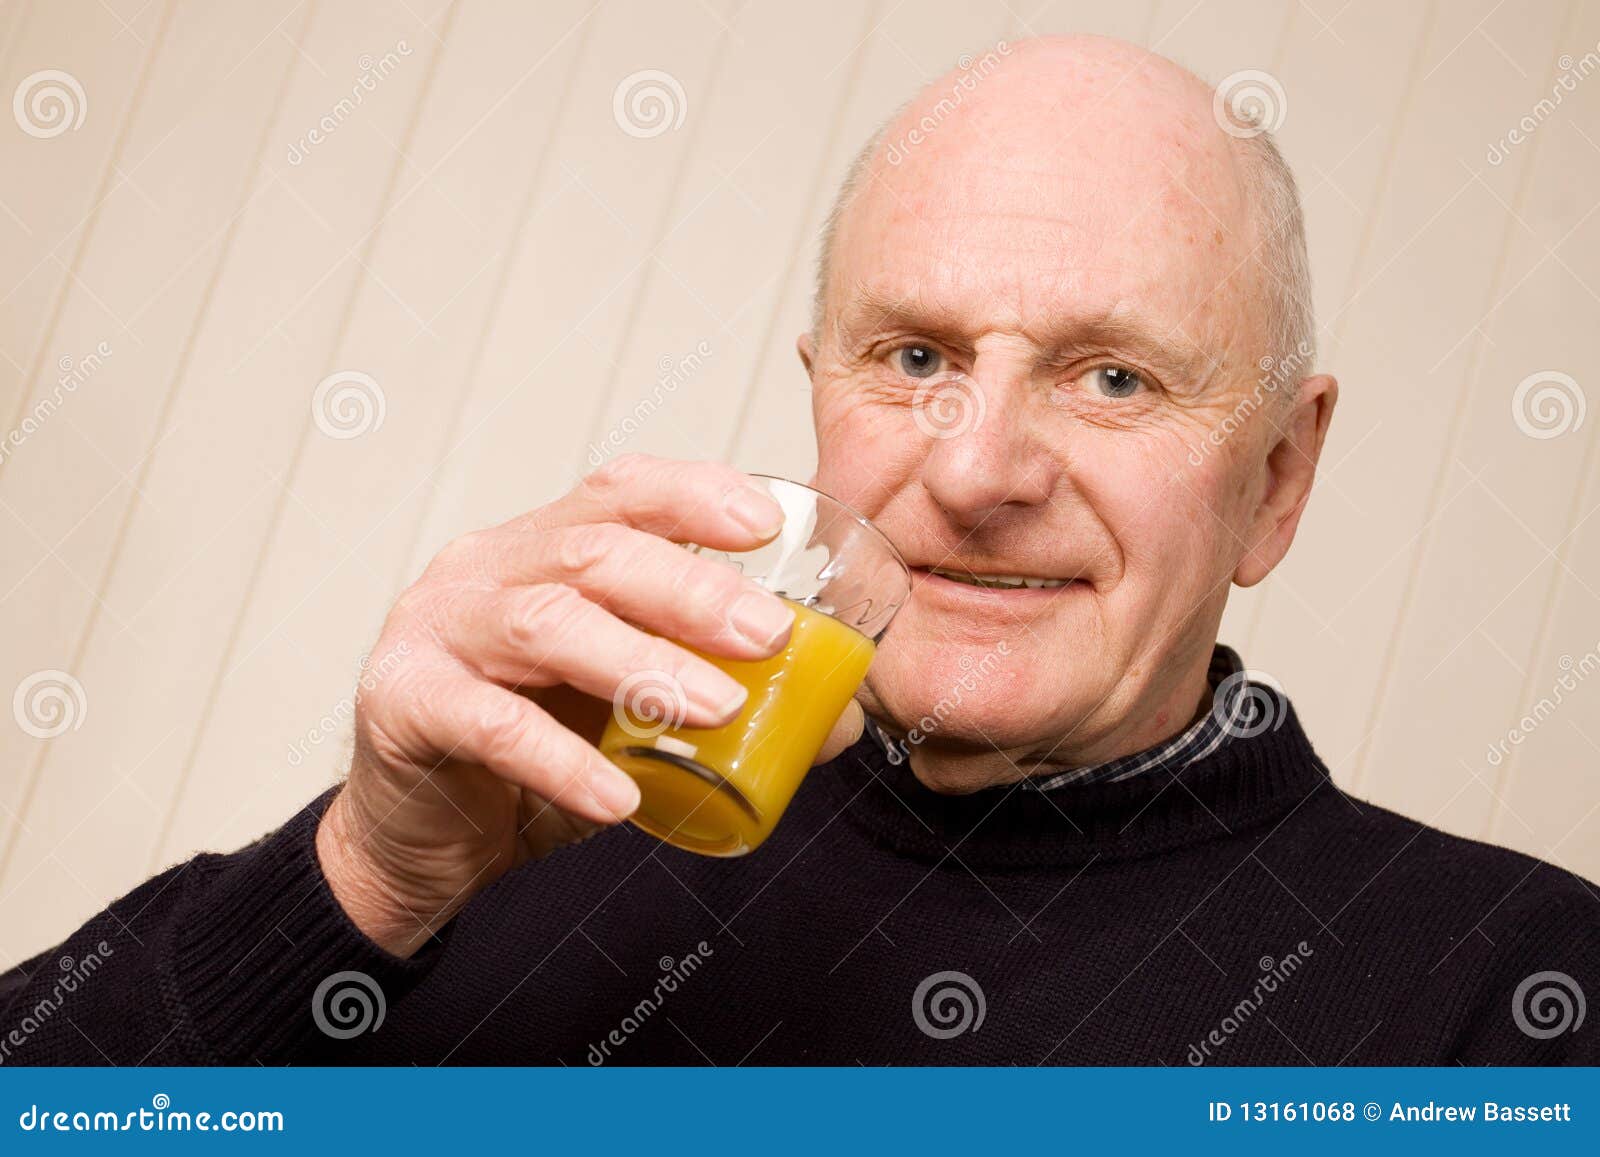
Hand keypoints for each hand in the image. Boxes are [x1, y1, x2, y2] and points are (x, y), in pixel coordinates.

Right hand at [315, 455, 863, 955]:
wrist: (420, 837)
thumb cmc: (530, 757)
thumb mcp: (626, 713)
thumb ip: (707, 696)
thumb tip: (834, 716)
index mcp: (544, 548)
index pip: (621, 491)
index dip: (694, 494)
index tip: (766, 523)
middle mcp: (489, 568)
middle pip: (595, 550)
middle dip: (692, 589)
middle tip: (766, 636)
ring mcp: (439, 627)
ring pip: (547, 621)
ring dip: (642, 662)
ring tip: (715, 707)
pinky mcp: (404, 701)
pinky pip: (491, 722)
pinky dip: (562, 759)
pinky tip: (618, 796)